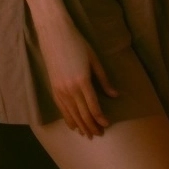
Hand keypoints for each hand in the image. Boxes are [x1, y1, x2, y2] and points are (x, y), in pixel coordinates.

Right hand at [35, 15, 118, 137]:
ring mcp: (60, 89)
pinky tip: (73, 125)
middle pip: (83, 113)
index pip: (93, 106)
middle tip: (99, 134)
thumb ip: (103, 79)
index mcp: (83, 81)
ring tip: (87, 134)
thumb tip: (114, 95)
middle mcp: (70, 89)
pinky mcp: (53, 88)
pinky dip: (68, 119)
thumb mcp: (94, 60)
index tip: (106, 125)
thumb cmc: (77, 43)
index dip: (100, 118)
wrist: (55, 34)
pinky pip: (61, 109)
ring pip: (72, 114)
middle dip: (91, 126)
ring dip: (81, 125)